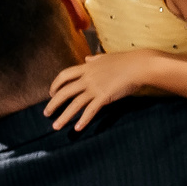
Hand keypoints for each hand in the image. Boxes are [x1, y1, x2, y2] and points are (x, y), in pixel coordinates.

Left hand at [45, 50, 162, 130]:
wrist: (140, 66)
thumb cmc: (127, 61)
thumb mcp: (107, 57)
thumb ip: (95, 59)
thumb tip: (87, 59)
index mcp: (87, 68)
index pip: (64, 75)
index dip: (55, 85)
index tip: (51, 93)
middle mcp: (87, 78)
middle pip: (64, 92)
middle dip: (53, 104)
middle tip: (46, 113)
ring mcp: (95, 88)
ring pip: (74, 104)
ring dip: (64, 116)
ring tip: (56, 126)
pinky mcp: (104, 97)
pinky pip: (90, 110)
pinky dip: (83, 120)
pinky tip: (77, 128)